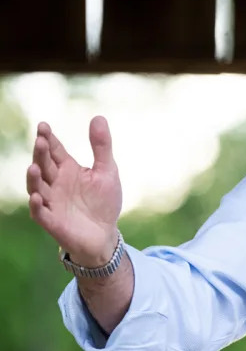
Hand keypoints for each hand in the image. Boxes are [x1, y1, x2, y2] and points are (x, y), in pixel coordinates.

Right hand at [26, 116, 122, 266]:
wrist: (105, 234)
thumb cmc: (103, 201)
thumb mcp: (107, 170)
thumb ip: (102, 146)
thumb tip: (98, 116)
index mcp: (68, 169)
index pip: (54, 151)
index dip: (48, 139)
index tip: (43, 126)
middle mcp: (56, 183)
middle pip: (44, 165)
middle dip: (40, 154)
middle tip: (40, 140)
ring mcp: (52, 202)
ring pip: (37, 187)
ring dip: (34, 178)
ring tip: (34, 167)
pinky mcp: (52, 221)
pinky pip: (41, 213)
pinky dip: (37, 205)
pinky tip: (37, 196)